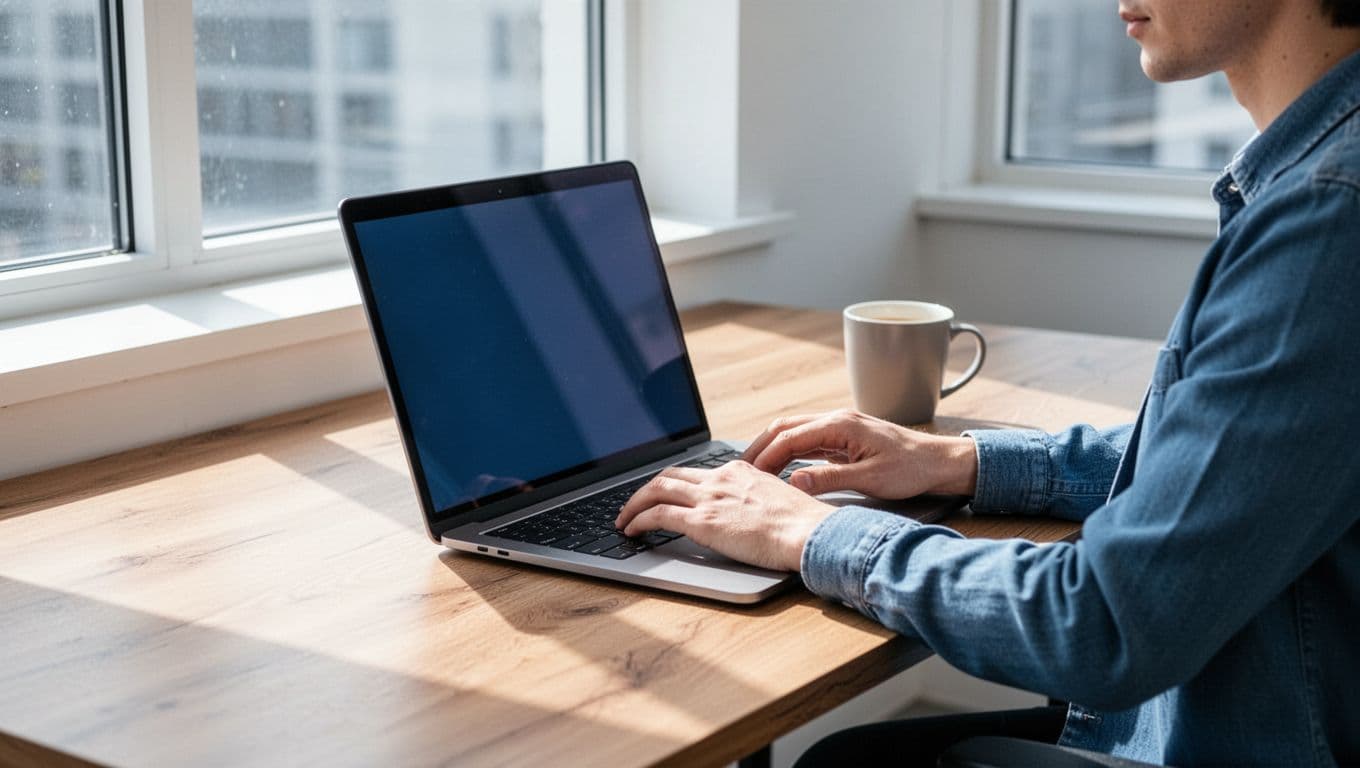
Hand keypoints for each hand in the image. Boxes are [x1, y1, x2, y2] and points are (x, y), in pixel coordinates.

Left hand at [615, 462, 836, 571]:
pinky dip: (638, 520)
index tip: (663, 494)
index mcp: (739, 470)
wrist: (809, 531)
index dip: (674, 483)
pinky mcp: (703, 522)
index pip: (696, 472)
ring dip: (633, 504)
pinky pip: (657, 515)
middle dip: (645, 489)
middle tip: (633, 504)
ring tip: (623, 519)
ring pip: (656, 490)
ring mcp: (710, 498)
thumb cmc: (803, 524)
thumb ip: (755, 500)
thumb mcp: (777, 500)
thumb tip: (748, 514)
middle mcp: (720, 478)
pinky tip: (631, 531)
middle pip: (669, 476)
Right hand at [742, 409, 977, 497]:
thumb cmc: (911, 469)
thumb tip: (793, 482)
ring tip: (756, 470)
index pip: (789, 437)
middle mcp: (837, 419)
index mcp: (840, 425)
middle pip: (785, 427)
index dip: (765, 456)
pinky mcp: (845, 437)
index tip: (749, 475)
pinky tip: (783, 468)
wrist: (940, 462)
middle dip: (760, 447)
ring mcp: (841, 427)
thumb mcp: (869, 479)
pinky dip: (790, 451)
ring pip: (795, 431)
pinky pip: (809, 440)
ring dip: (773, 448)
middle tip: (742, 470)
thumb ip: (829, 479)